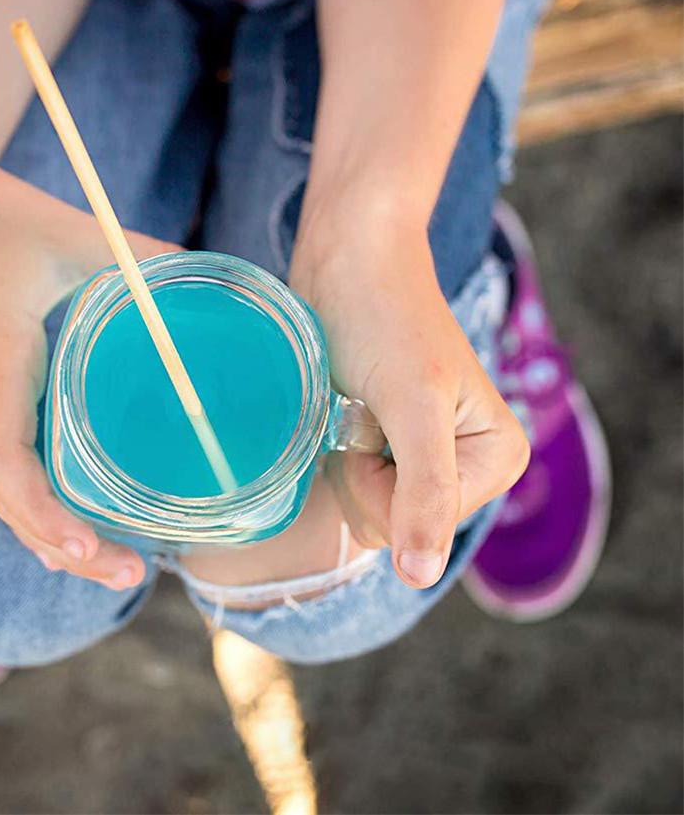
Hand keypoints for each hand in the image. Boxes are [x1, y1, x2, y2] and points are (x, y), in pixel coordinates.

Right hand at [0, 148, 176, 589]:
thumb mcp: (76, 234)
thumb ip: (146, 257)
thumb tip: (216, 280)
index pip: (4, 456)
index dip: (42, 510)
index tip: (87, 547)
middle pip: (6, 495)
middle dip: (62, 545)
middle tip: (132, 573)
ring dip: (47, 537)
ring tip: (113, 568)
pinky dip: (30, 509)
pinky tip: (70, 531)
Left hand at [289, 218, 528, 588]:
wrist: (350, 255)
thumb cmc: (382, 317)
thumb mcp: (412, 405)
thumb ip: (425, 491)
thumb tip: (421, 577)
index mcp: (497, 457)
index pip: (417, 529)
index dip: (379, 483)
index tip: (377, 420)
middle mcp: (469, 461)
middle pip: (392, 525)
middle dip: (361, 472)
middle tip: (363, 407)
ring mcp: (426, 452)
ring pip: (366, 506)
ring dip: (343, 458)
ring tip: (354, 400)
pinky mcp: (389, 438)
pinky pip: (352, 478)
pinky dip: (335, 448)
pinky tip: (345, 405)